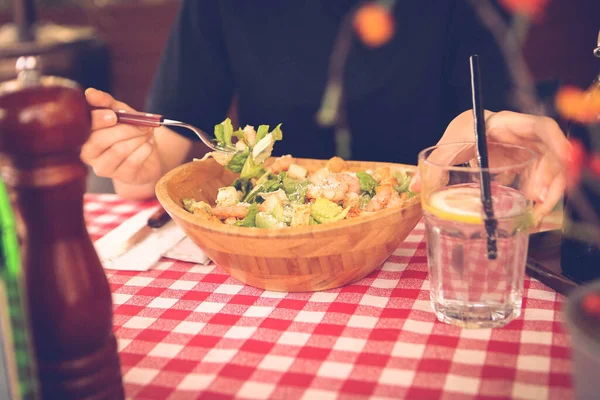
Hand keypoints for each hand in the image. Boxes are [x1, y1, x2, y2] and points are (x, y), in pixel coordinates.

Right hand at [80, 88, 162, 186]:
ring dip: (138, 138)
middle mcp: (88, 154)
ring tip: (148, 133)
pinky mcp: (122, 177)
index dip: (98, 120)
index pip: (84, 127)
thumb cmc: (129, 131)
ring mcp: (104, 168)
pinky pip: (132, 161)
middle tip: (143, 124)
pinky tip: (149, 145)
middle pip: (100, 140)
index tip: (113, 115)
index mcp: (84, 135)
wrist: (148, 153)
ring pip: (118, 150)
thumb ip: (106, 102)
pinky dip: (145, 149)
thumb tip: (90, 93)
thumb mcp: (120, 112)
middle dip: (125, 129)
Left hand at [410, 110, 568, 222]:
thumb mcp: (449, 145)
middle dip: (553, 178)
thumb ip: (435, 164)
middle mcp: (523, 137)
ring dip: (546, 192)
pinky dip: (538, 198)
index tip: (563, 159)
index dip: (556, 141)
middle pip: (551, 154)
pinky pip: (539, 181)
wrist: (466, 133)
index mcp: (507, 124)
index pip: (540, 127)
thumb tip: (416, 186)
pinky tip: (531, 212)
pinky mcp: (526, 166)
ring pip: (549, 170)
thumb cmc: (462, 131)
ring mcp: (527, 152)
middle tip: (542, 201)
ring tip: (535, 213)